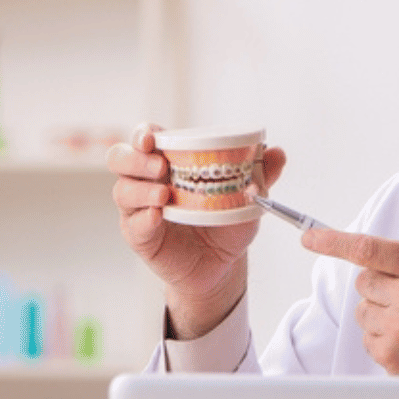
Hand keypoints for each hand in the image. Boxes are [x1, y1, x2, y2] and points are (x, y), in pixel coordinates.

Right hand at [109, 123, 286, 338]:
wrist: (223, 265)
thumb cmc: (226, 223)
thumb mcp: (247, 197)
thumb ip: (261, 174)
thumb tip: (277, 152)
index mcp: (168, 162)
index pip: (145, 138)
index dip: (143, 133)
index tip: (153, 137)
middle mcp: (147, 181)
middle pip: (120, 158)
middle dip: (135, 158)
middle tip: (160, 166)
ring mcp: (139, 209)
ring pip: (123, 190)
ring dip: (140, 189)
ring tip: (164, 194)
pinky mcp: (140, 236)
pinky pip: (133, 225)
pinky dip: (143, 218)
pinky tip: (157, 216)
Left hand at [302, 227, 398, 375]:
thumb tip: (374, 254)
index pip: (371, 248)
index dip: (334, 241)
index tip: (310, 238)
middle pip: (363, 281)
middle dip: (379, 290)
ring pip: (363, 311)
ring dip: (381, 317)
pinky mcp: (390, 354)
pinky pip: (367, 338)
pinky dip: (383, 340)